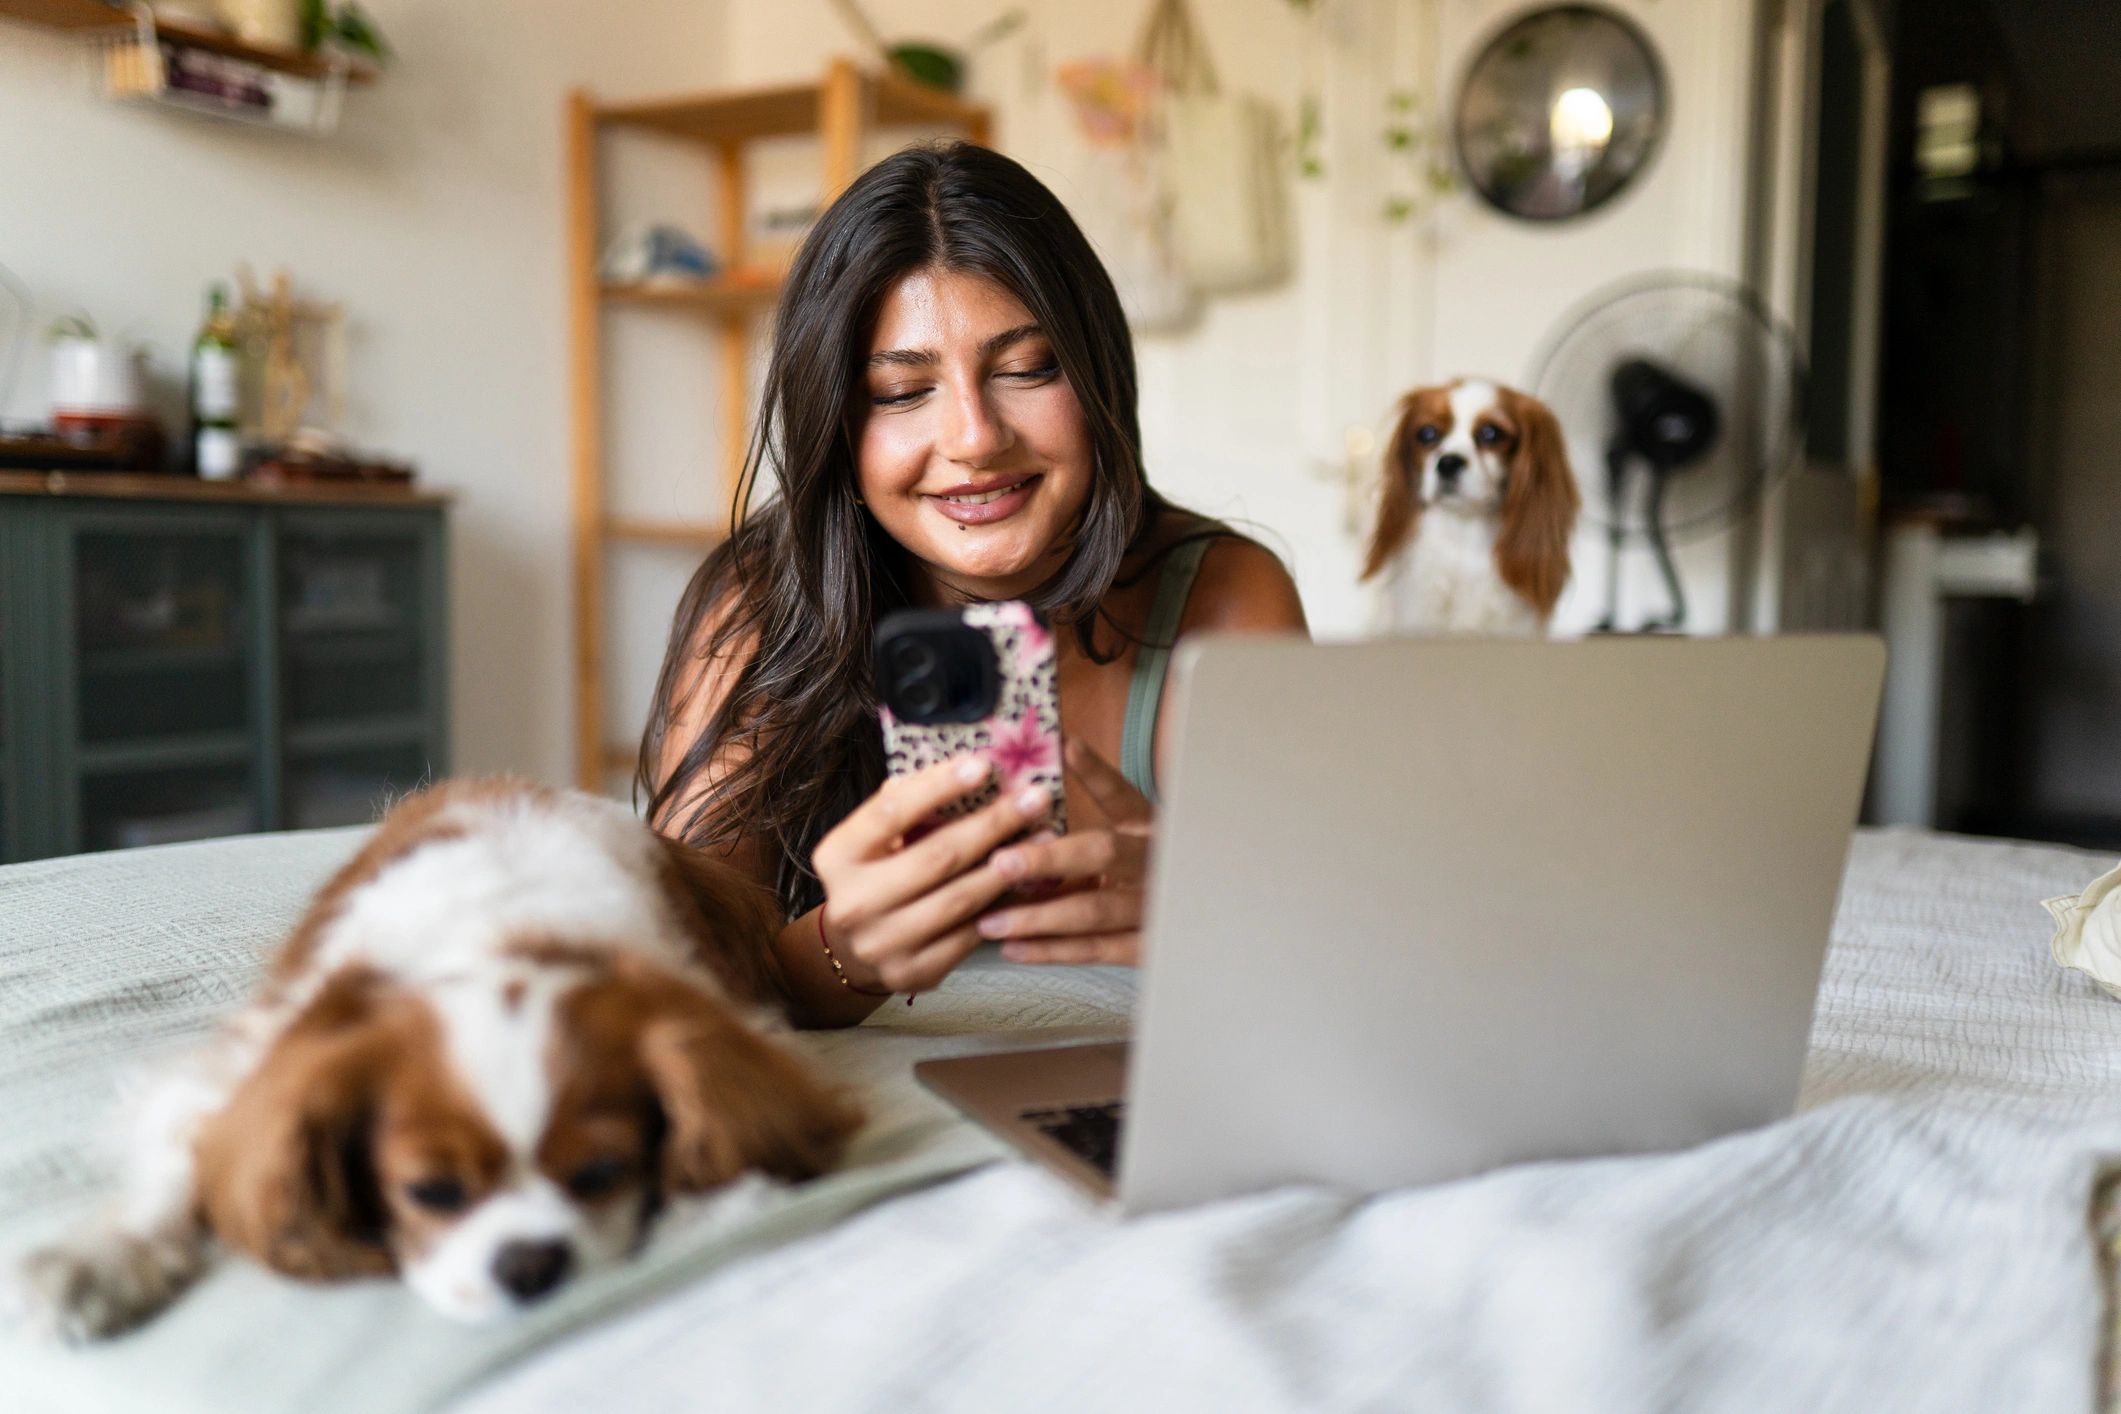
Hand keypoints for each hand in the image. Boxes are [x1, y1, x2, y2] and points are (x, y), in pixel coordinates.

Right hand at [811, 756, 1055, 994]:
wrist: (857, 949)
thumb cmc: (877, 874)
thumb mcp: (875, 839)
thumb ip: (908, 805)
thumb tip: (967, 765)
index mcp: (837, 856)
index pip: (891, 812)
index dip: (938, 786)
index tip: (983, 765)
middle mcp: (853, 903)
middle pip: (936, 857)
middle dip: (993, 823)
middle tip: (1035, 797)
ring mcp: (883, 943)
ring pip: (960, 898)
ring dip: (1009, 865)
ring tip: (1045, 836)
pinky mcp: (914, 972)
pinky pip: (971, 934)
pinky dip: (1005, 906)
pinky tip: (1032, 882)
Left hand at [976, 737, 1152, 965]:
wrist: (1198, 920)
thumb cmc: (1140, 873)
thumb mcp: (1128, 839)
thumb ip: (1089, 823)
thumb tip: (1034, 785)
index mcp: (1148, 827)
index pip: (1122, 795)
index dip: (1097, 772)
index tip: (1067, 747)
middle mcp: (1154, 863)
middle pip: (1104, 854)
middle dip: (1049, 860)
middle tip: (1001, 862)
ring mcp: (1154, 906)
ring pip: (1093, 911)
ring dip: (1038, 917)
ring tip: (989, 920)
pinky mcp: (1147, 947)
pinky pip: (1096, 950)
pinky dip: (1052, 951)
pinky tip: (1013, 948)